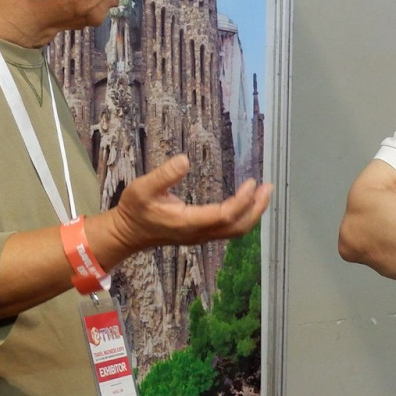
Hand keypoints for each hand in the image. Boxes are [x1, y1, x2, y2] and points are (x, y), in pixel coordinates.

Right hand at [100, 154, 271, 256]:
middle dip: (256, 209)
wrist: (127, 233)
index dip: (242, 201)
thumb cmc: (134, 210)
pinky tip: (246, 202)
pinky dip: (243, 216)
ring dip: (252, 213)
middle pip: (237, 228)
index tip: (252, 182)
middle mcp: (199, 233)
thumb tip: (185, 160)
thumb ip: (163, 175)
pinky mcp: (200, 234)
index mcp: (188, 222)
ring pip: (235, 231)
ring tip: (263, 193)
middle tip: (268, 187)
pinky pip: (229, 229)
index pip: (224, 215)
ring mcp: (201, 236)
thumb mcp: (142, 188)